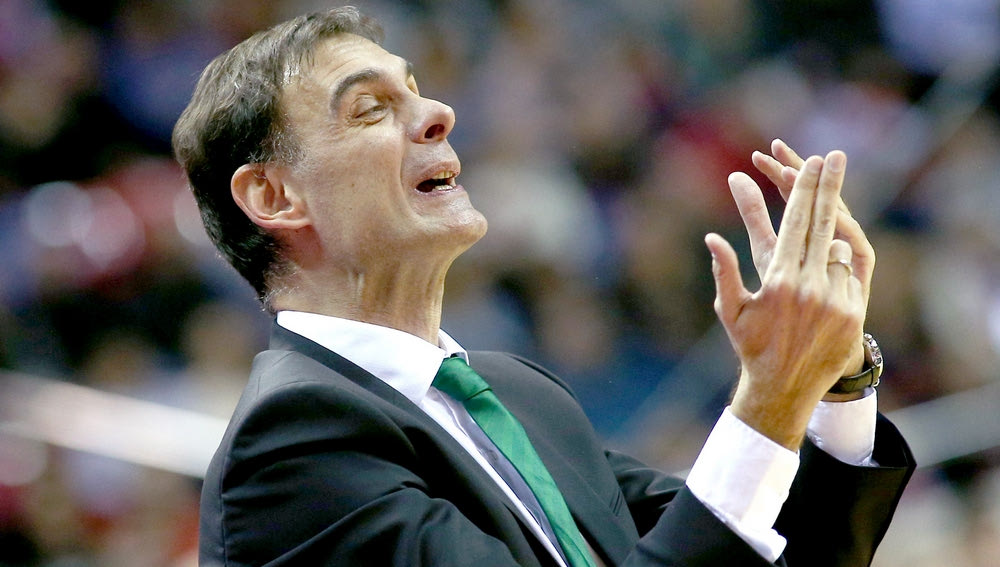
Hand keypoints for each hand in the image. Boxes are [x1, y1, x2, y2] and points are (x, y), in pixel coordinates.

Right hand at [705, 151, 865, 449]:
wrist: (783, 391)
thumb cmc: (750, 347)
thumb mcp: (730, 310)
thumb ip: (724, 270)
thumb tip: (711, 237)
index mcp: (778, 281)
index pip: (795, 223)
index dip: (804, 189)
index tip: (811, 162)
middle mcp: (810, 287)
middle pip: (823, 223)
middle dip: (829, 186)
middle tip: (834, 155)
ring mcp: (835, 300)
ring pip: (838, 247)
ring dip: (829, 235)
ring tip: (823, 223)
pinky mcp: (853, 313)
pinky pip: (850, 272)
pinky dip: (838, 263)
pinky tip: (830, 259)